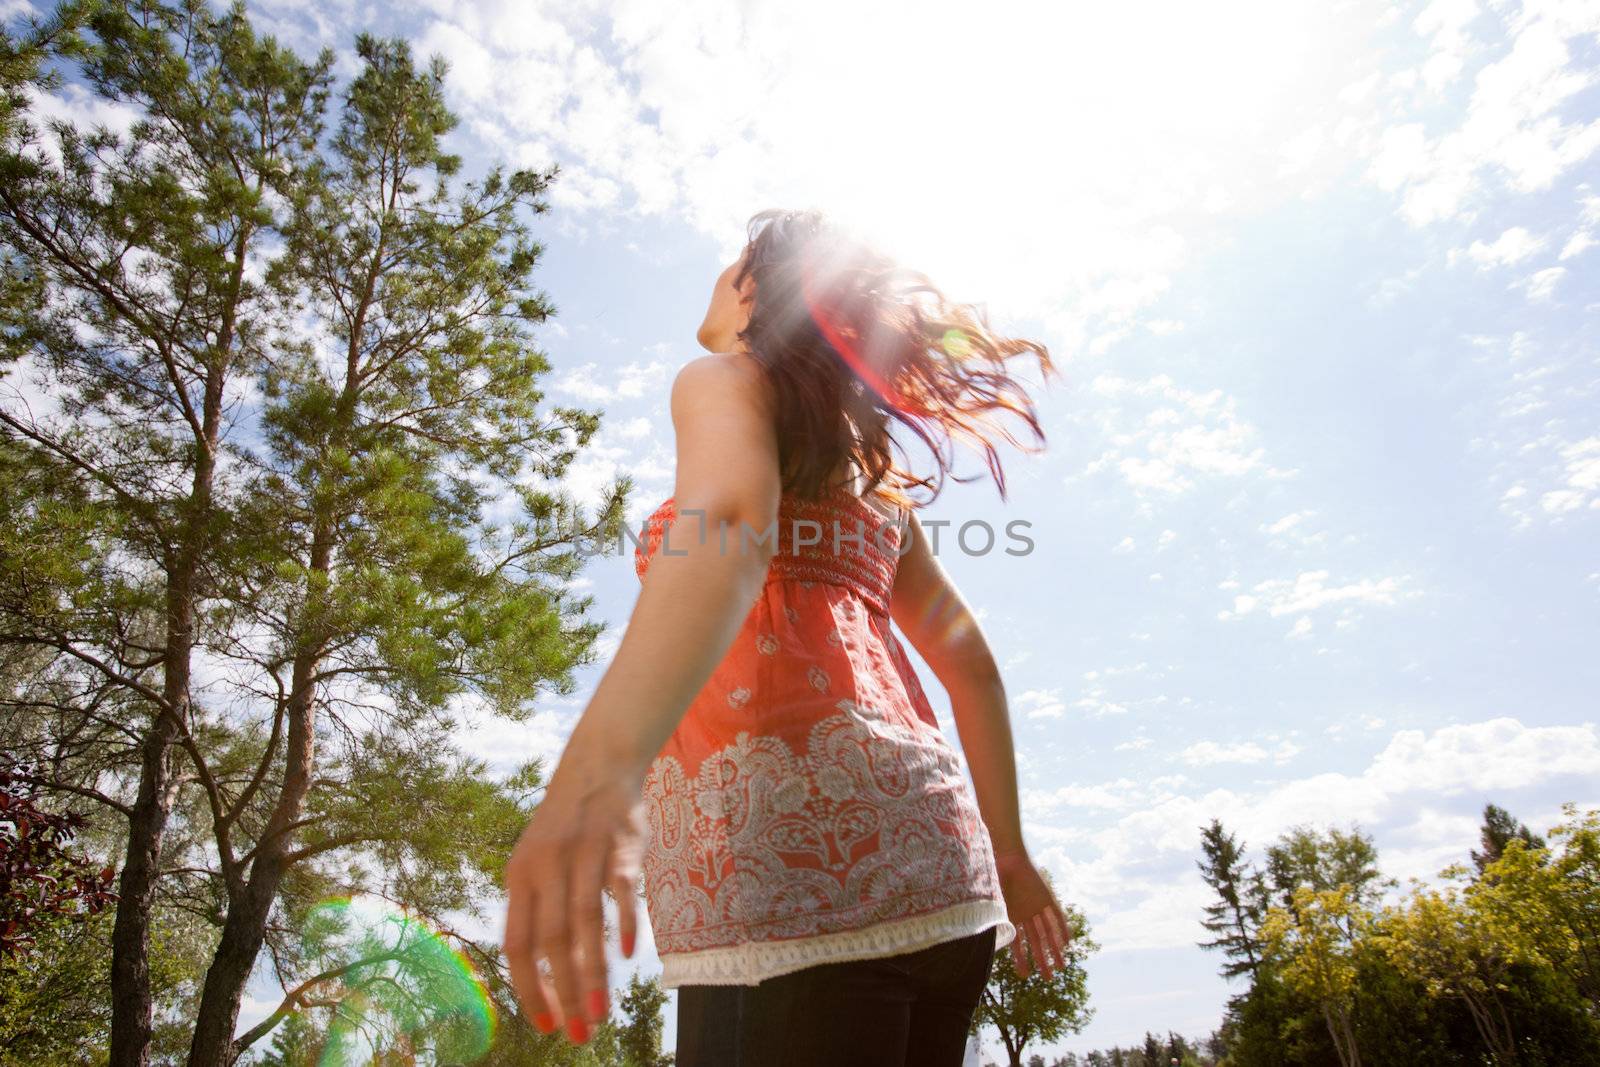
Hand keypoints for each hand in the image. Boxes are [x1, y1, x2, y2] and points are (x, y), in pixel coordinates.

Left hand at [502, 752, 648, 1044]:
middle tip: (580, 1034)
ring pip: (585, 920)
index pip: (517, 943)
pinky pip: (621, 888)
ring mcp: (584, 852)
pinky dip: (624, 921)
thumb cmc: (565, 829)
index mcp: (520, 876)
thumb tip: (545, 979)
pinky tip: (629, 954)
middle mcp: (547, 866)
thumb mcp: (538, 864)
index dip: (528, 987)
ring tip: (600, 1010)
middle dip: (563, 992)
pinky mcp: (621, 844)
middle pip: (551, 939)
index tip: (547, 1025)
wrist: (597, 765)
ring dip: (592, 971)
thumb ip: (539, 913)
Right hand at [994, 849, 1072, 980]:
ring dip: (1055, 949)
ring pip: (1048, 931)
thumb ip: (992, 921)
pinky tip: (1067, 943)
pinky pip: (1057, 915)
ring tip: (1061, 967)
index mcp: (1010, 915)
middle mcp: (1025, 913)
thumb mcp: (991, 903)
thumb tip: (983, 942)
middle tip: (1049, 978)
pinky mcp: (1046, 896)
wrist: (1006, 856)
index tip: (1025, 975)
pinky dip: (1062, 928)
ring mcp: (1036, 906)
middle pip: (1036, 941)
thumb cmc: (993, 878)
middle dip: (1042, 959)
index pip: (1017, 942)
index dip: (1020, 958)